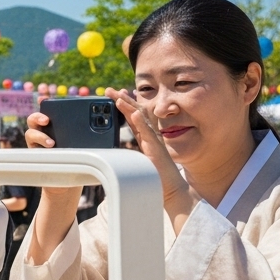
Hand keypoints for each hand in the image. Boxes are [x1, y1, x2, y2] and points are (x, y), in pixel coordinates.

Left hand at [105, 88, 196, 219]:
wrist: (169, 189)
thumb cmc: (155, 177)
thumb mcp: (139, 160)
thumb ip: (131, 152)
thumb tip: (115, 151)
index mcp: (145, 137)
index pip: (132, 117)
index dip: (123, 105)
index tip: (113, 95)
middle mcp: (149, 136)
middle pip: (135, 113)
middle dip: (122, 100)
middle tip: (109, 90)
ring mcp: (153, 141)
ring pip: (140, 120)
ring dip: (129, 107)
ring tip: (118, 97)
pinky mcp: (156, 149)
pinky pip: (148, 133)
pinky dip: (141, 123)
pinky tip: (134, 114)